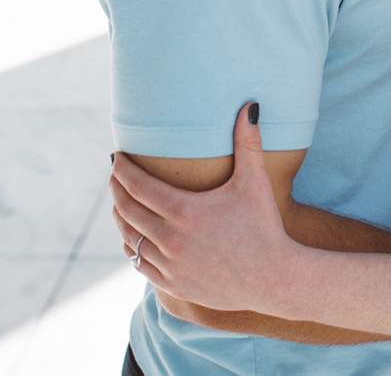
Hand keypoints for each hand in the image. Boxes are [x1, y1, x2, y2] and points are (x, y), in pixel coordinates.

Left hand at [110, 103, 299, 314]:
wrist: (275, 280)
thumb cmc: (265, 227)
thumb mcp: (256, 183)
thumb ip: (248, 143)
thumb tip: (249, 105)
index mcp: (185, 211)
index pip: (137, 185)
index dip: (121, 169)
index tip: (116, 157)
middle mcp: (172, 240)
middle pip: (126, 209)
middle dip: (116, 188)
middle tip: (115, 174)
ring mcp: (170, 265)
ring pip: (129, 238)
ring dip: (120, 217)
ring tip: (121, 202)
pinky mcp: (173, 285)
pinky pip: (139, 263)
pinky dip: (132, 247)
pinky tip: (132, 236)